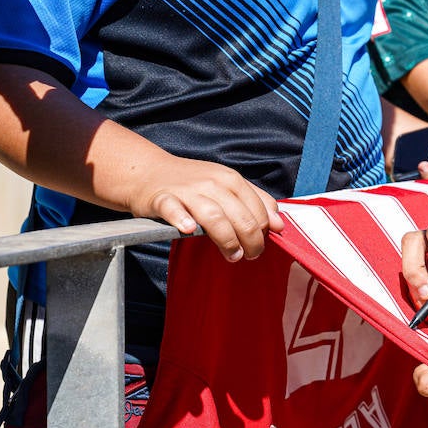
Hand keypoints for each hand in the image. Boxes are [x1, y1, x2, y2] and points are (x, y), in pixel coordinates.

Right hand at [124, 155, 282, 261]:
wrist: (148, 172)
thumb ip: (256, 202)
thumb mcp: (227, 185)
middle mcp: (212, 183)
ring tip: (233, 255)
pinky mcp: (162, 198)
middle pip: (241, 217)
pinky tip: (189, 230)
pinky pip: (173, 209)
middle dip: (251, 241)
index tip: (259, 245)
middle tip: (249, 256)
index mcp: (231, 180)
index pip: (259, 210)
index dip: (263, 232)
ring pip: (214, 216)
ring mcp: (187, 191)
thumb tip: (279, 225)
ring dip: (227, 240)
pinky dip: (182, 219)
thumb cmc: (193, 183)